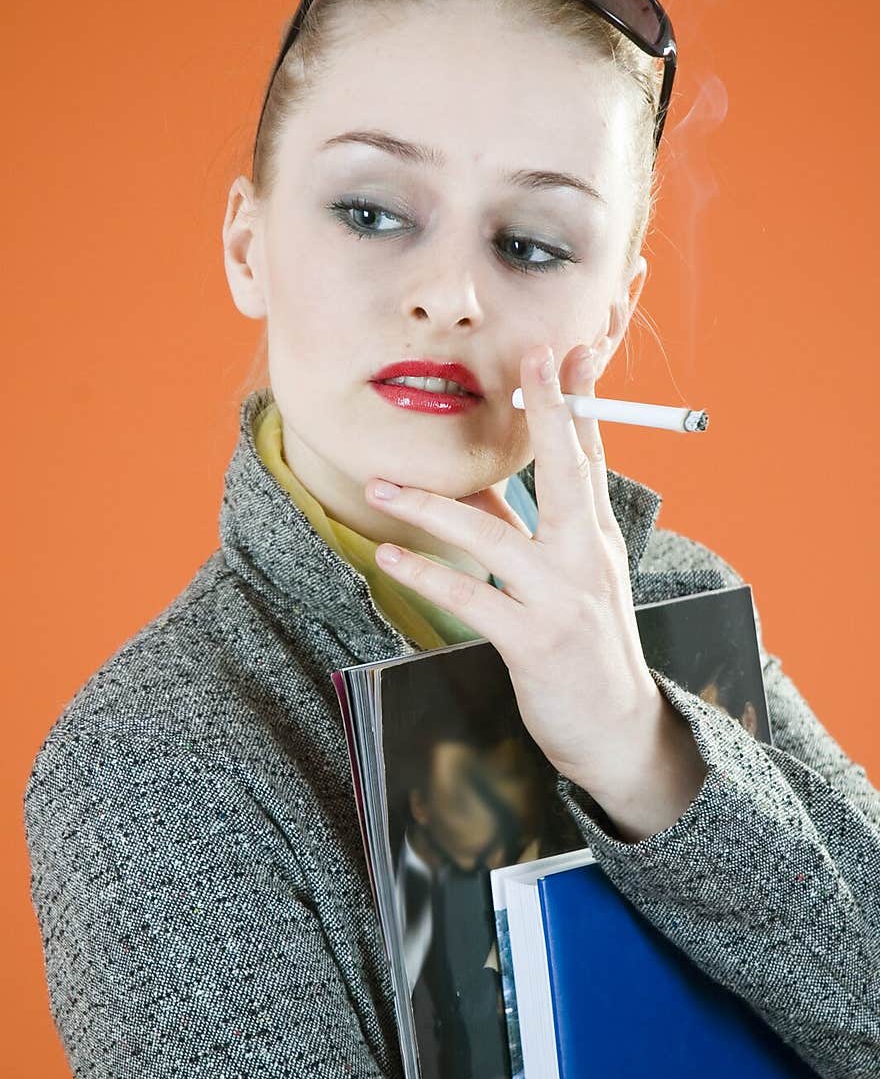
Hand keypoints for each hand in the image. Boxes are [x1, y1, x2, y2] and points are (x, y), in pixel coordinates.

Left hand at [364, 343, 663, 796]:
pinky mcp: (534, 640)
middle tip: (527, 359)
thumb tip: (478, 486)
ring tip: (382, 484)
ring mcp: (562, 597)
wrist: (619, 730)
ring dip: (431, 506)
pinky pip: (470, 598)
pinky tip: (388, 556)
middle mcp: (585, 556)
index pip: (590, 455)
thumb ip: (530, 529)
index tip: (570, 348)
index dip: (579, 400)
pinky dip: (426, 574)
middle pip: (566, 471)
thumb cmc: (588, 647)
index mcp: (594, 536)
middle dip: (548, 411)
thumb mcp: (571, 578)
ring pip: (493, 535)